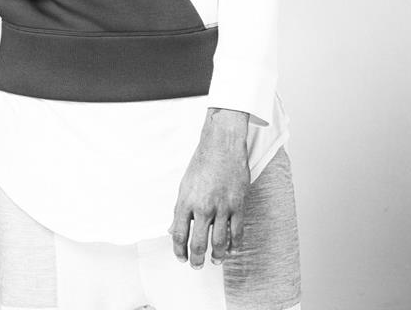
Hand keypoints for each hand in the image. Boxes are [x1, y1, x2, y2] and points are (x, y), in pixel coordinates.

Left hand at [168, 109, 249, 268]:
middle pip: (198, 243)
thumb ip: (180, 209)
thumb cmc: (202, 162)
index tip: (181, 258)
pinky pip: (237, 232)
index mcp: (186, 201)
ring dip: (217, 256)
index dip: (179, 251)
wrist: (222, 145)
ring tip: (215, 260)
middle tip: (197, 265)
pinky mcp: (238, 204)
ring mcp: (222, 207)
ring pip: (219, 242)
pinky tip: (232, 250)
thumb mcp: (184, 185)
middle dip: (196, 259)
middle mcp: (202, 206)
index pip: (179, 234)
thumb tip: (172, 229)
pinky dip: (234, 245)